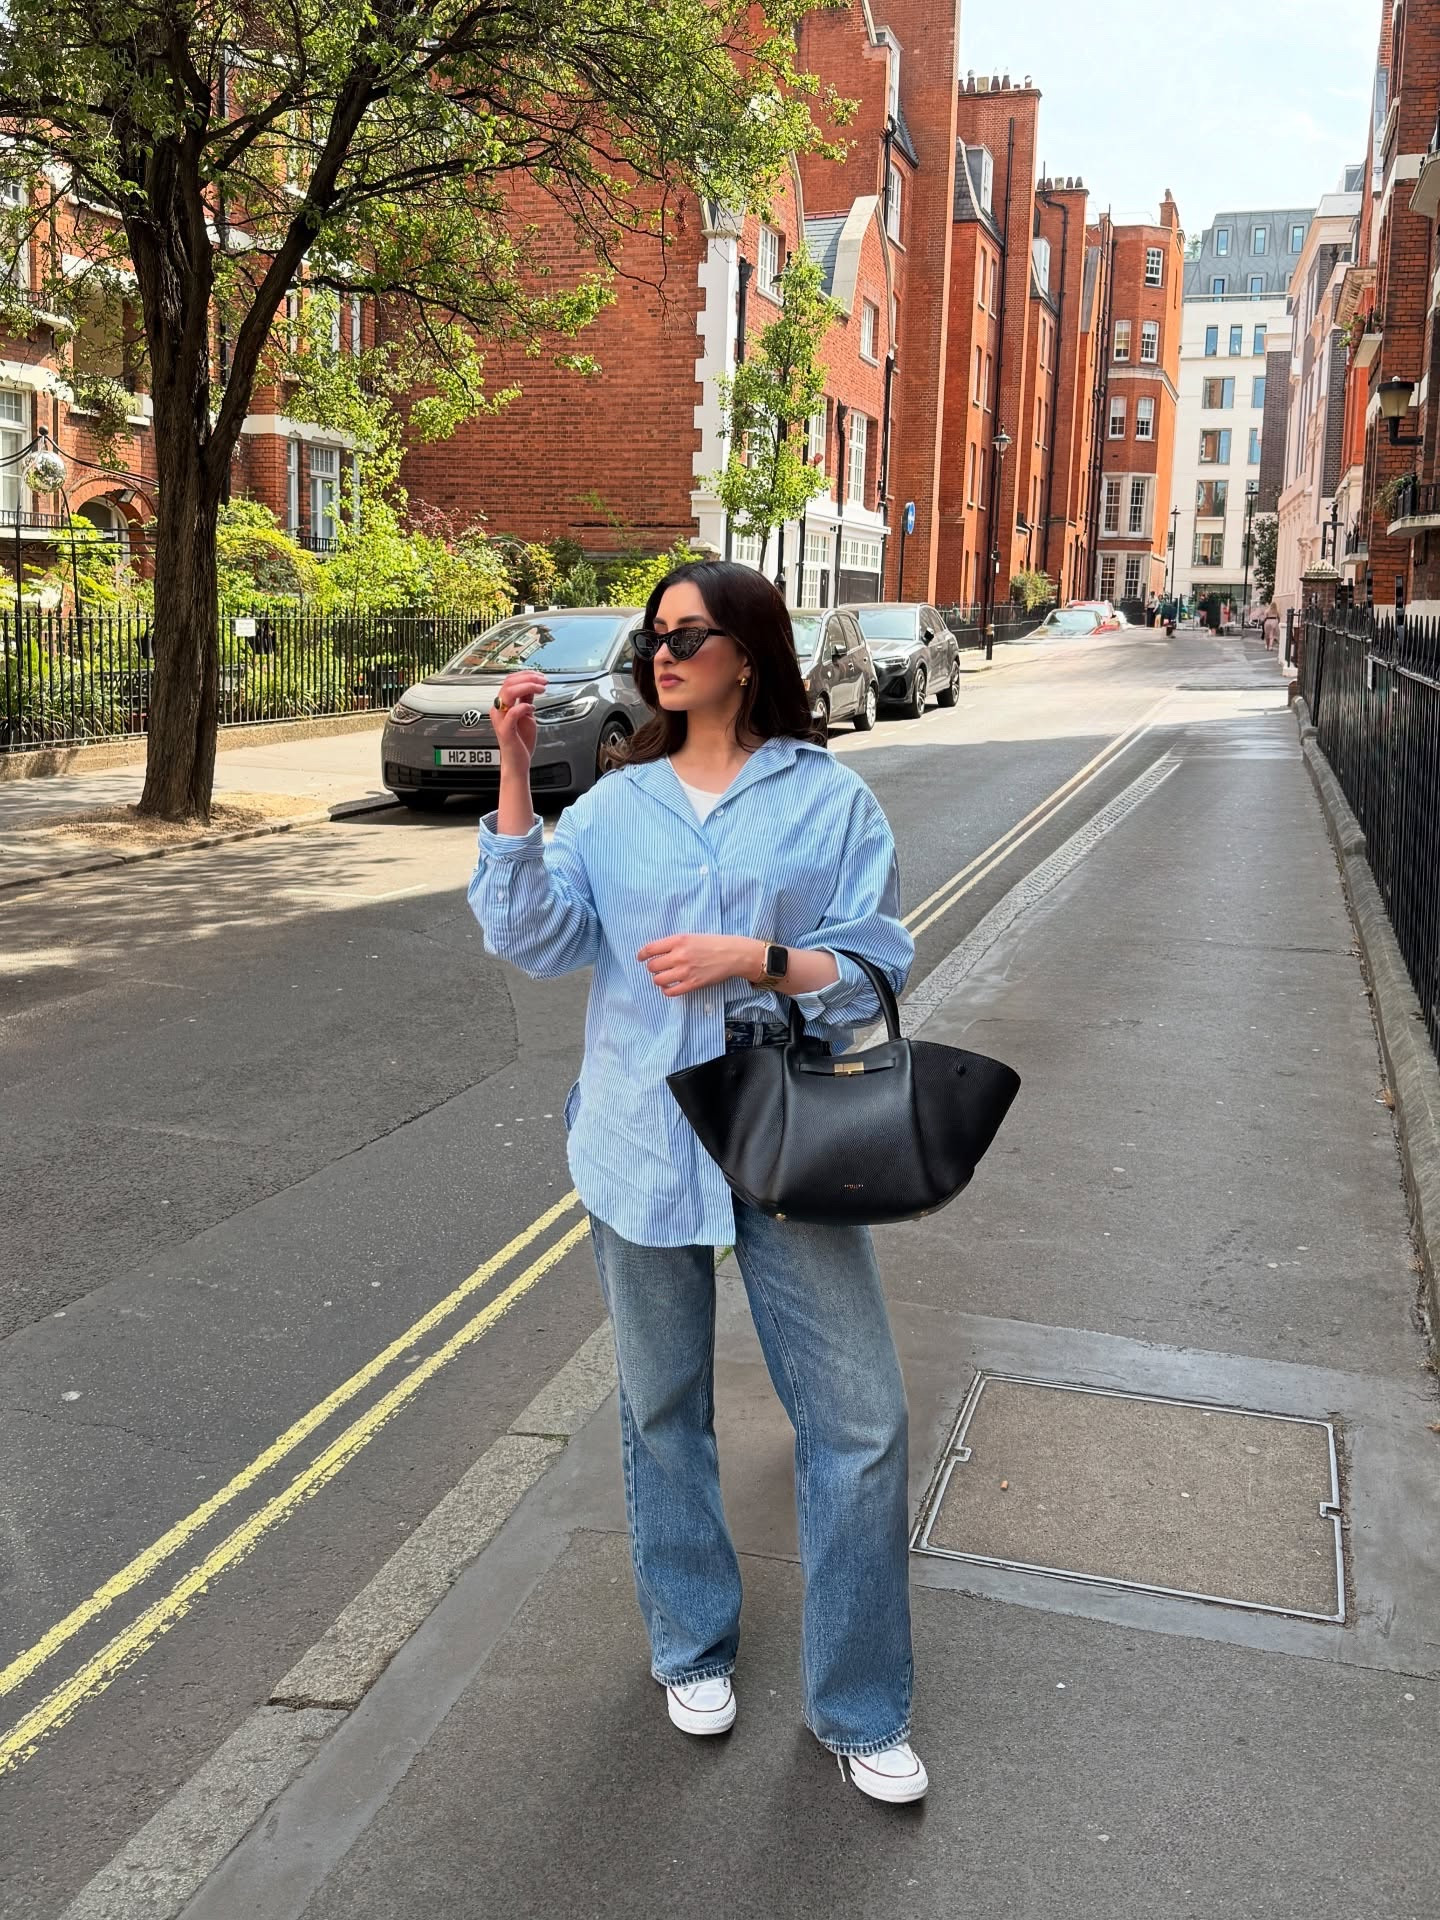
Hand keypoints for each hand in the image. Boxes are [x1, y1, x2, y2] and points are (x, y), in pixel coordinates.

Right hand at [492, 670, 547, 767]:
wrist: (518, 762)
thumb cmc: (521, 742)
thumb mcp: (527, 716)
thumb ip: (526, 701)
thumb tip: (532, 687)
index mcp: (502, 705)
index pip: (510, 681)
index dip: (526, 675)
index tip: (540, 676)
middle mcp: (499, 710)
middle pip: (509, 683)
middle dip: (529, 678)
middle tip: (543, 681)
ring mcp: (500, 719)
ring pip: (508, 693)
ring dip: (527, 687)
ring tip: (541, 689)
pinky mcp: (505, 730)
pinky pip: (512, 713)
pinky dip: (524, 706)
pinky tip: (532, 708)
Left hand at [637, 934, 762, 996]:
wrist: (731, 954)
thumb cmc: (711, 944)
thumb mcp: (690, 937)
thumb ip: (673, 944)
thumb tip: (654, 953)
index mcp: (678, 940)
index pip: (650, 949)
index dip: (642, 955)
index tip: (640, 958)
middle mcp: (679, 955)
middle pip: (652, 966)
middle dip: (652, 968)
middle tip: (658, 968)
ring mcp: (685, 971)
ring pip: (658, 980)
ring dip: (658, 979)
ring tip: (664, 977)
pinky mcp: (692, 984)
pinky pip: (671, 991)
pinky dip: (666, 990)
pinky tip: (669, 987)